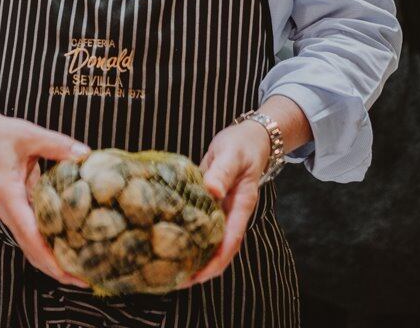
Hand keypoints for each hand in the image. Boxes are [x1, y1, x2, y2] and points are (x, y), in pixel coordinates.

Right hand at [0, 113, 90, 287]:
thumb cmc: (4, 135)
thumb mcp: (30, 135)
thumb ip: (57, 144)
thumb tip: (86, 155)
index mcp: (8, 195)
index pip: (28, 233)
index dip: (48, 255)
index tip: (67, 271)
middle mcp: (8, 211)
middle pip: (31, 249)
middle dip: (56, 269)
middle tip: (86, 281)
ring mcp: (12, 214)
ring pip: (31, 247)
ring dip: (54, 263)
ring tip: (82, 274)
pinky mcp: (19, 212)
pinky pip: (34, 236)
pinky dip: (50, 248)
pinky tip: (71, 252)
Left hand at [184, 121, 270, 286]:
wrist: (249, 138)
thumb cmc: (241, 145)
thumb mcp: (232, 154)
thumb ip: (222, 172)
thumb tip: (212, 191)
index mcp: (241, 206)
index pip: (229, 242)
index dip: (214, 262)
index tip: (196, 277)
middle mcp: (232, 215)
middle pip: (221, 251)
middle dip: (201, 270)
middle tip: (174, 281)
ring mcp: (223, 213)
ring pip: (211, 244)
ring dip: (195, 258)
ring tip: (170, 270)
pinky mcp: (211, 206)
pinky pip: (202, 229)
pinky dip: (190, 240)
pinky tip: (171, 244)